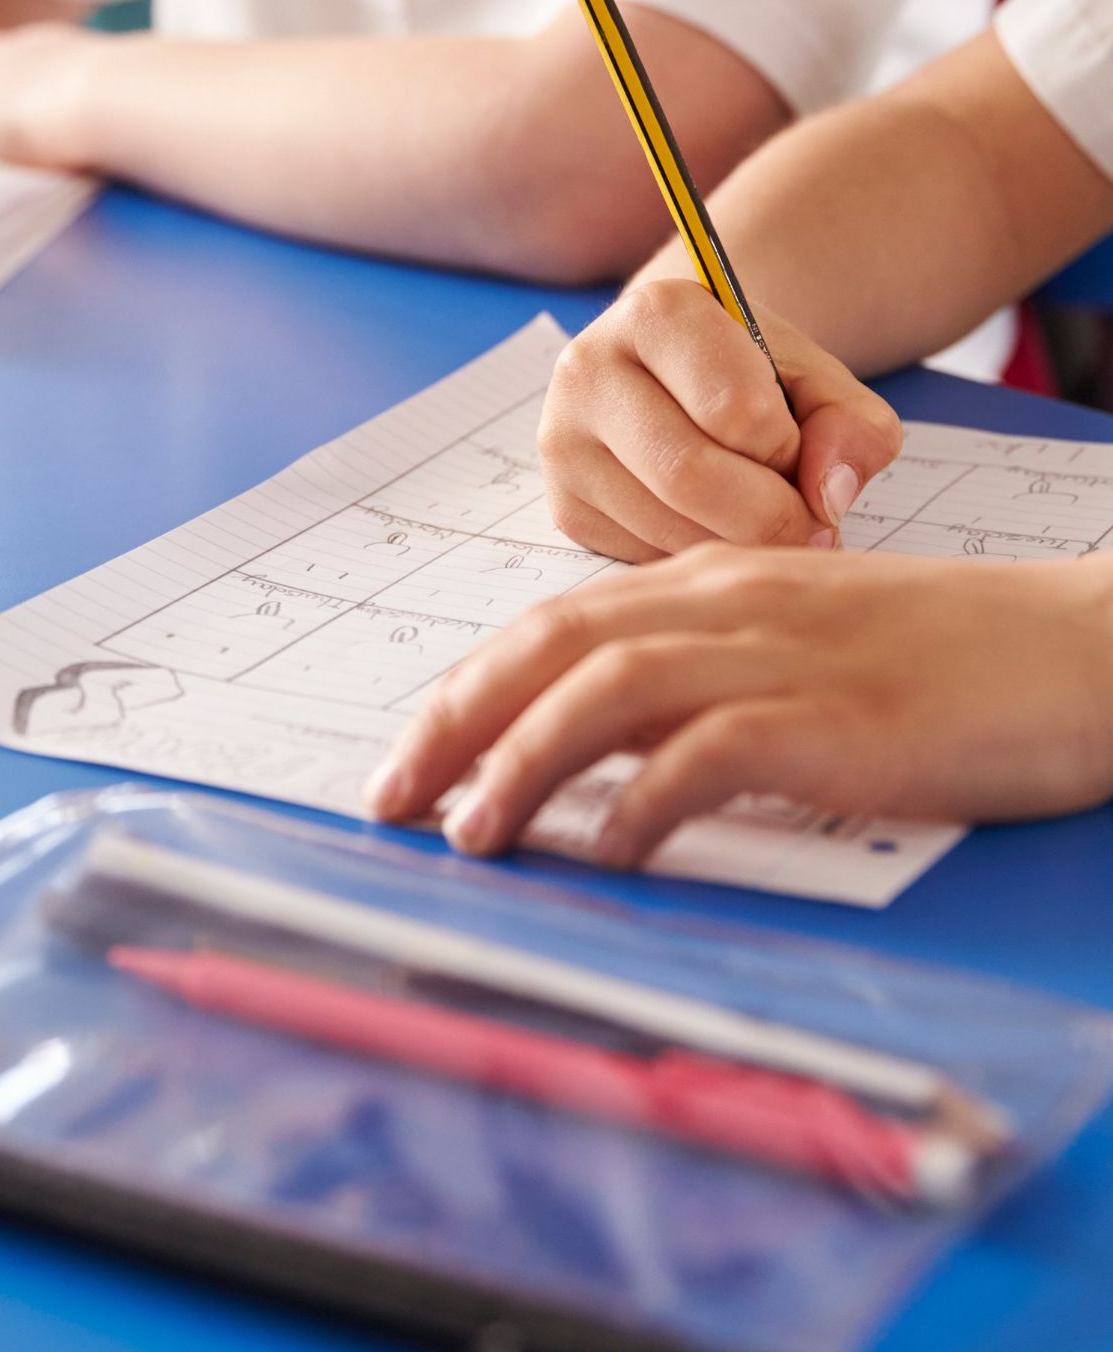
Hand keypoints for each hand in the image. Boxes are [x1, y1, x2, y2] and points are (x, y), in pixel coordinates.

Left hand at [366, 549, 1112, 864]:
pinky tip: (612, 852)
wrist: (1082, 643)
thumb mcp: (799, 641)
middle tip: (390, 798)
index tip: (409, 754)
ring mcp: (785, 655)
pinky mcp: (842, 718)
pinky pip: (714, 752)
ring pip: (607, 690)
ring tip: (473, 837)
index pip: (553, 624)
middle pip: (550, 646)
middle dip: (453, 721)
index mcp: (712, 581)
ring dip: (521, 763)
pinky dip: (646, 802)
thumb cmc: (944, 655)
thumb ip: (701, 672)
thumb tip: (595, 749)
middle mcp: (729, 603)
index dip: (466, 688)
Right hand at [539, 281, 902, 559]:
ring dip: (737, 546)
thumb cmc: (753, 376)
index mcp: (656, 313)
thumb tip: (829, 496)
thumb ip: (853, 425)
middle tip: (811, 527)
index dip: (789, 449)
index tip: (798, 449)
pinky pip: (642, 560)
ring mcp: (563, 440)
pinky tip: (715, 528)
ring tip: (765, 521)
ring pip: (666, 528)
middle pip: (691, 476)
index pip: (737, 412)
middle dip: (771, 518)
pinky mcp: (563, 504)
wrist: (681, 377)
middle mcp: (588, 369)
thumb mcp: (819, 380)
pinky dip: (696, 559)